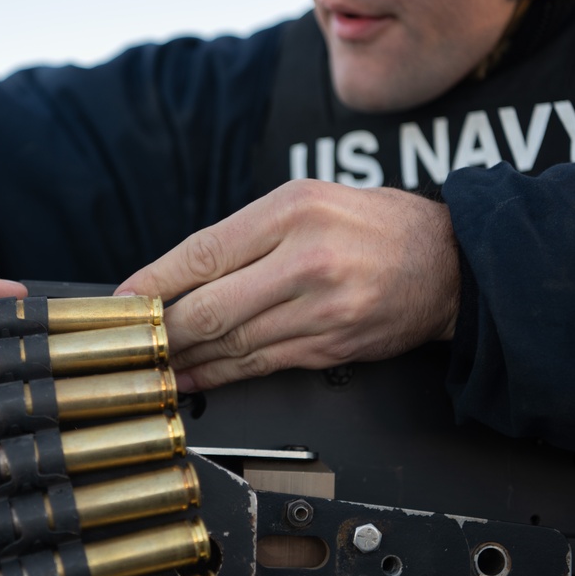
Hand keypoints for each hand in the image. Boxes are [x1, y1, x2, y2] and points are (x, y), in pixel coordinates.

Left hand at [115, 180, 459, 390]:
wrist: (451, 263)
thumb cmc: (376, 225)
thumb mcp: (310, 200)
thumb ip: (248, 234)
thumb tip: (183, 273)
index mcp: (291, 211)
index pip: (202, 252)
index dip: (153, 282)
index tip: (123, 299)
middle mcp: (304, 259)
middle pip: (209, 305)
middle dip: (161, 328)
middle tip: (132, 338)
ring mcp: (320, 309)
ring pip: (231, 342)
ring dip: (185, 356)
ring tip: (156, 360)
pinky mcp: (330, 345)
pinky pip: (261, 365)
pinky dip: (220, 374)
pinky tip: (196, 375)